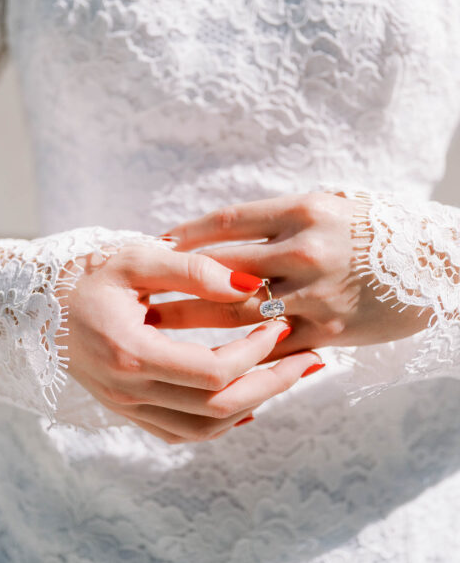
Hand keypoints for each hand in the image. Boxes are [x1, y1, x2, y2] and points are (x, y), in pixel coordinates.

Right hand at [59, 243, 322, 443]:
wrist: (35, 305)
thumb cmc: (85, 275)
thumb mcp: (136, 258)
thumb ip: (192, 269)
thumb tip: (251, 284)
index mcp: (129, 351)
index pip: (211, 371)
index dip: (256, 353)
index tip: (280, 323)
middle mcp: (127, 389)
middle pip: (217, 408)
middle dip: (273, 385)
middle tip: (310, 360)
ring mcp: (124, 405)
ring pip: (203, 429)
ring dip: (252, 406)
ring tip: (286, 377)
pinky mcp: (124, 410)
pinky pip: (179, 433)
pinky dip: (217, 424)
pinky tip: (245, 403)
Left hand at [152, 192, 431, 354]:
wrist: (440, 262)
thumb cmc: (371, 227)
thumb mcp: (324, 206)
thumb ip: (270, 221)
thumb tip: (205, 235)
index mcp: (303, 210)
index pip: (226, 221)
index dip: (183, 235)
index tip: (149, 247)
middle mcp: (307, 249)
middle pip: (223, 269)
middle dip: (175, 283)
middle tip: (133, 294)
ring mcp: (320, 293)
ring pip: (240, 313)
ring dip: (194, 321)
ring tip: (155, 327)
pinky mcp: (333, 330)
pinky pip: (274, 346)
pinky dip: (239, 352)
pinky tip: (205, 356)